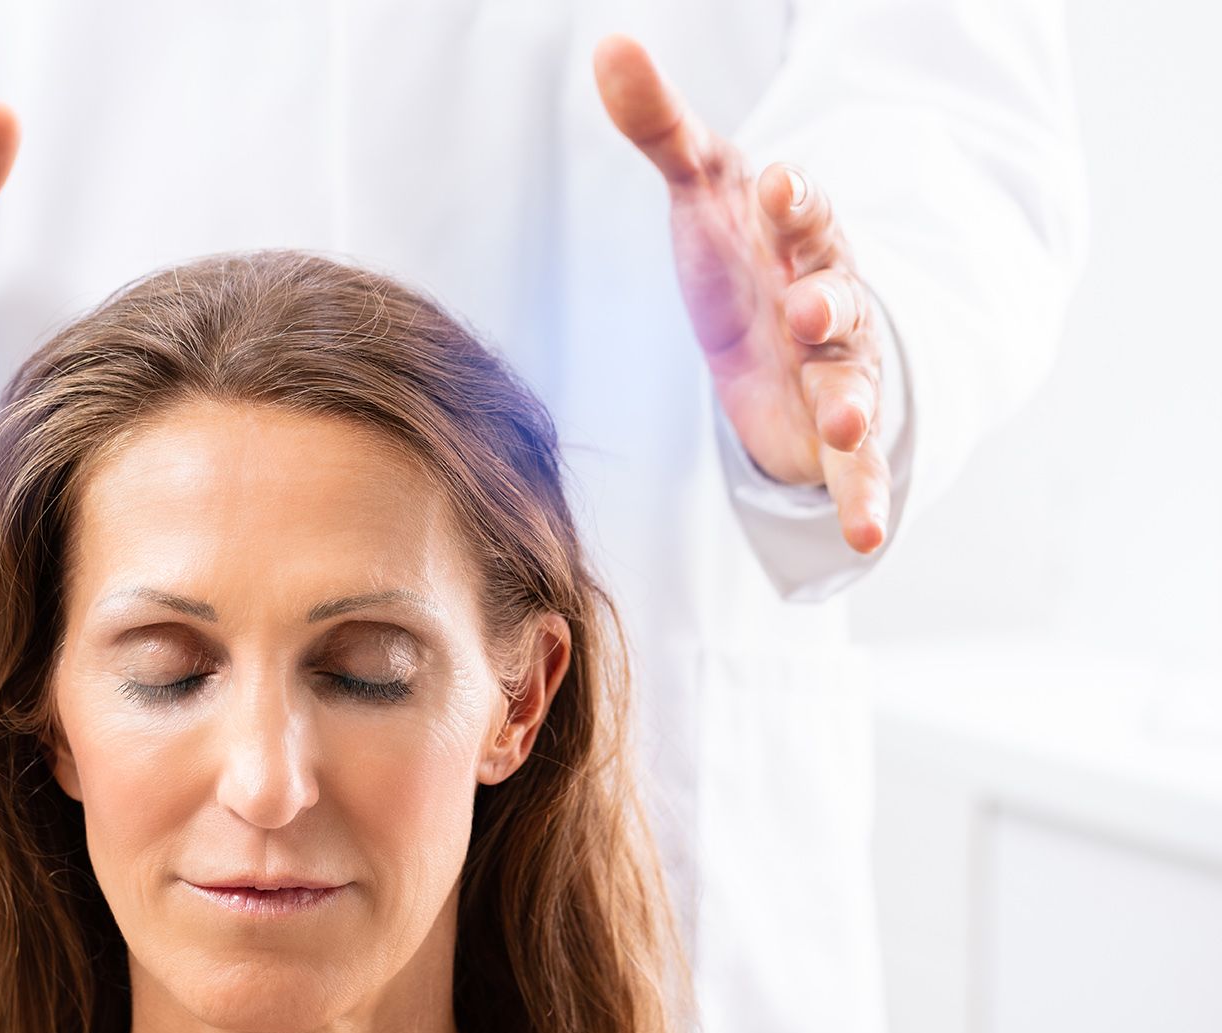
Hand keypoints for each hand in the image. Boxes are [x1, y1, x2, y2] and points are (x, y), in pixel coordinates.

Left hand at [593, 34, 889, 553]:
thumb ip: (659, 125)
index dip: (792, 197)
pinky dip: (864, 498)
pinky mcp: (831, 432)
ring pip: (855, 381)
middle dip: (827, 302)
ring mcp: (837, 368)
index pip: (801, 208)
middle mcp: (829, 298)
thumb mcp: (700, 189)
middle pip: (838, 295)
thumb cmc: (738, 251)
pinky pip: (855, 468)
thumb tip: (610, 45)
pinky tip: (870, 537)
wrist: (778, 329)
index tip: (775, 185)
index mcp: (796, 235)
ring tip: (848, 421)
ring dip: (855, 401)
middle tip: (807, 309)